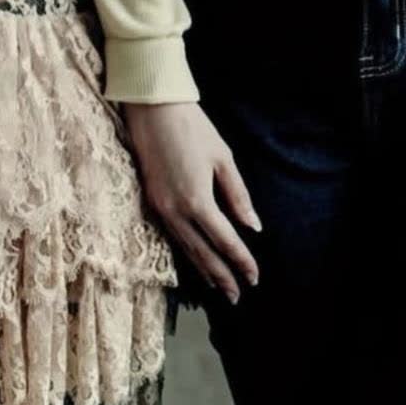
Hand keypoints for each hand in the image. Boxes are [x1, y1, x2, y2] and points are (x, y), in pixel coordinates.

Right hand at [123, 101, 260, 302]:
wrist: (152, 109)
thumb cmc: (193, 128)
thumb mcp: (223, 158)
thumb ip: (237, 196)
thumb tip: (252, 226)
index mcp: (197, 200)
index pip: (225, 240)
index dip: (241, 261)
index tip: (254, 278)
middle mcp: (176, 211)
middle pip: (202, 253)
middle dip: (221, 276)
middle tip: (237, 296)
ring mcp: (159, 208)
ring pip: (184, 247)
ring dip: (202, 269)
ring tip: (217, 286)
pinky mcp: (151, 201)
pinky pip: (171, 236)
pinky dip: (185, 252)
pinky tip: (194, 260)